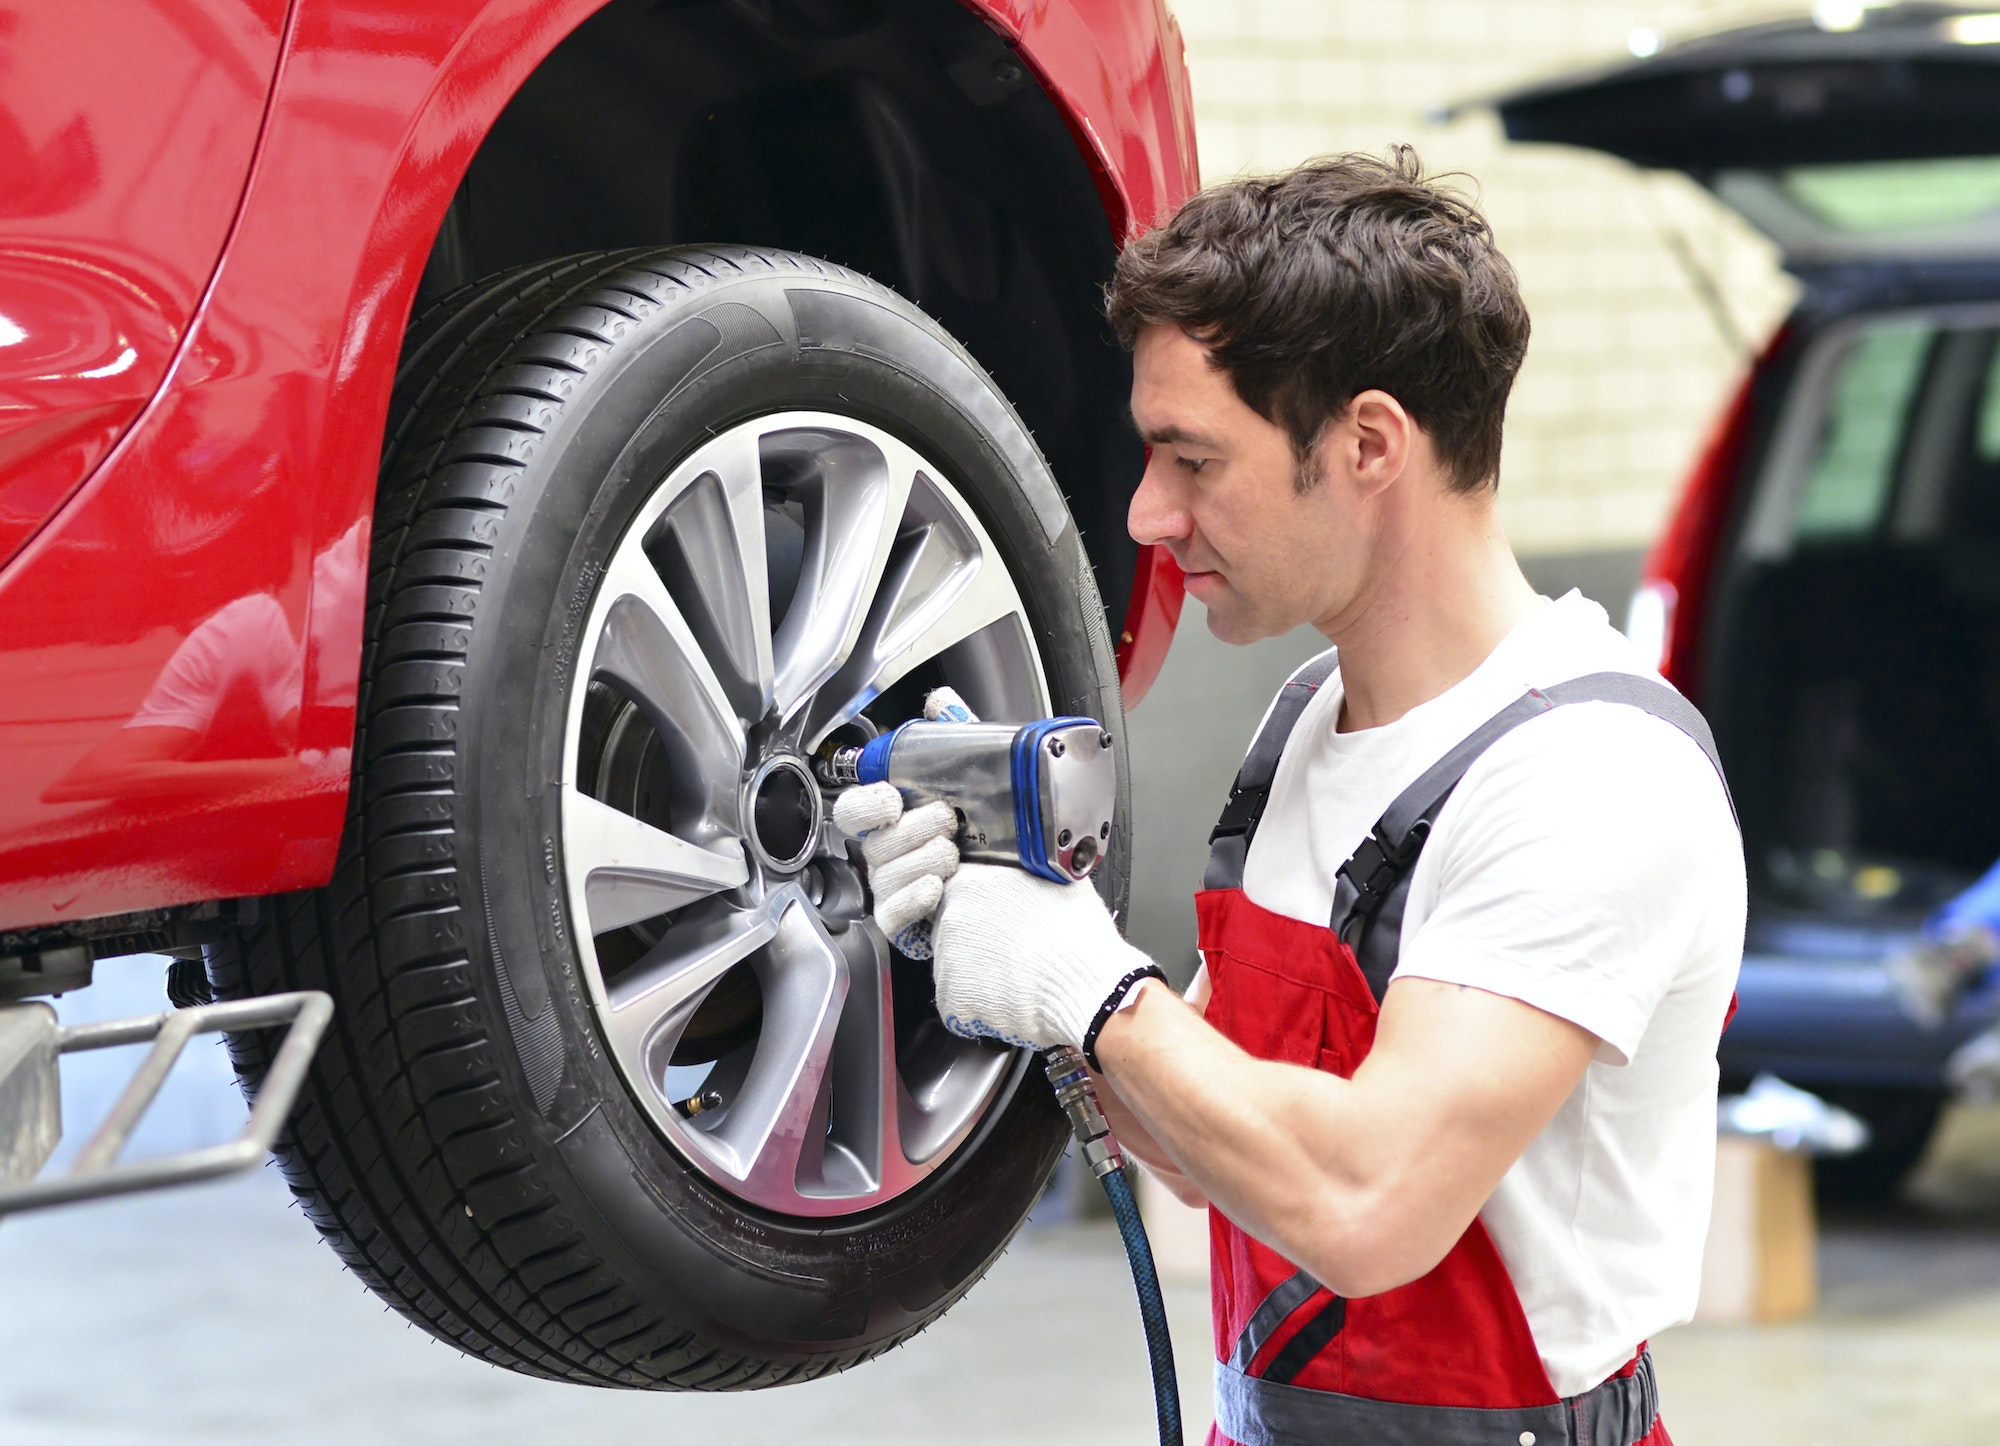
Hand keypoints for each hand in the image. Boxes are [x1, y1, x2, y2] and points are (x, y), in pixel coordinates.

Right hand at [828, 687, 977, 957]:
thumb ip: (956, 740)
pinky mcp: (907, 924)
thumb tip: (939, 702)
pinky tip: (938, 888)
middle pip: (872, 840)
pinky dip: (916, 895)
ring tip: (954, 857)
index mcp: (901, 820)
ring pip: (885, 873)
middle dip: (912, 828)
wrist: (1031, 897)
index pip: (856, 809)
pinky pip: (892, 912)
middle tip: (948, 822)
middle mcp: (893, 855)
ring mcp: (897, 890)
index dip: (867, 803)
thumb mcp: (985, 783)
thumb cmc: (1001, 845)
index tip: (894, 797)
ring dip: (923, 859)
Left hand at [932, 863, 1154, 1050]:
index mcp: (971, 883)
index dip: (981, 910)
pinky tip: (1010, 997)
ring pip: (955, 968)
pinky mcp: (954, 999)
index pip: (958, 892)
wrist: (1087, 984)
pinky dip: (981, 1006)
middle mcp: (952, 918)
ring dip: (979, 974)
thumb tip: (1027, 871)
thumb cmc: (1078, 935)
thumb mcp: (1055, 880)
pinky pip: (959, 1004)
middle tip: (1011, 951)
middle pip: (954, 931)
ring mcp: (948, 960)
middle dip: (978, 942)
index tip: (995, 921)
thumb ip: (1025, 874)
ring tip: (1015, 976)